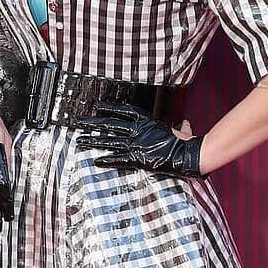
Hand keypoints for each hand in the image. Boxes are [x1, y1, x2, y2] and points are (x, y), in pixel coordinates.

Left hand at [75, 102, 203, 177]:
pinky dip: (107, 159)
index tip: (97, 106)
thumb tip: (184, 125)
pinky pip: (118, 158)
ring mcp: (136, 144)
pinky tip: (95, 160)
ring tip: (80, 141)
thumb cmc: (185, 143)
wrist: (188, 154)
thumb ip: (180, 127)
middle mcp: (138, 131)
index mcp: (147, 121)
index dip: (109, 108)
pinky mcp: (137, 159)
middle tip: (79, 122)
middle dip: (93, 123)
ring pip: (109, 141)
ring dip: (93, 141)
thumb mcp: (181, 131)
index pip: (123, 111)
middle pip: (110, 124)